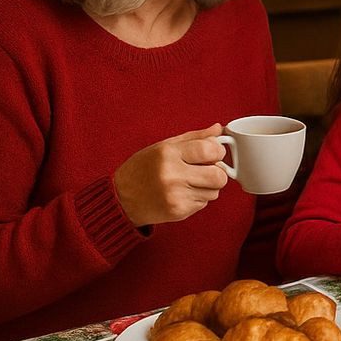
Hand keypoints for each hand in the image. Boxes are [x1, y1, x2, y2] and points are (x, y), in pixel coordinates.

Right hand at [112, 124, 229, 226]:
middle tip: (207, 170)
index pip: (210, 149)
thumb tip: (218, 129)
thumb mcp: (164, 146)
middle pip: (219, 176)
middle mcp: (172, 175)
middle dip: (218, 173)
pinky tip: (182, 194)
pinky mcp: (178, 211)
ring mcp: (175, 195)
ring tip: (189, 182)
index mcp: (168, 154)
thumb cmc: (143, 169)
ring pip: (214, 192)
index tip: (214, 153)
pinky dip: (198, 199)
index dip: (218, 151)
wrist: (121, 198)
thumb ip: (194, 137)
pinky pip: (204, 204)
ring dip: (208, 187)